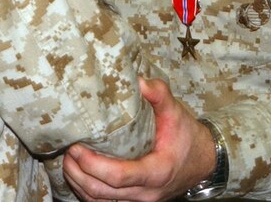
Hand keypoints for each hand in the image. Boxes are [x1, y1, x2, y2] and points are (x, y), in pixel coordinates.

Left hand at [63, 77, 215, 201]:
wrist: (203, 162)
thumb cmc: (187, 137)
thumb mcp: (176, 113)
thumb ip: (159, 95)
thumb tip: (139, 80)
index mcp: (156, 172)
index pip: (118, 176)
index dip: (93, 164)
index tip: (77, 147)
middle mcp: (146, 193)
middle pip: (101, 192)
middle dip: (78, 172)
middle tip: (66, 150)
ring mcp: (139, 201)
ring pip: (99, 201)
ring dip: (79, 183)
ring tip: (67, 160)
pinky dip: (87, 191)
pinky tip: (78, 174)